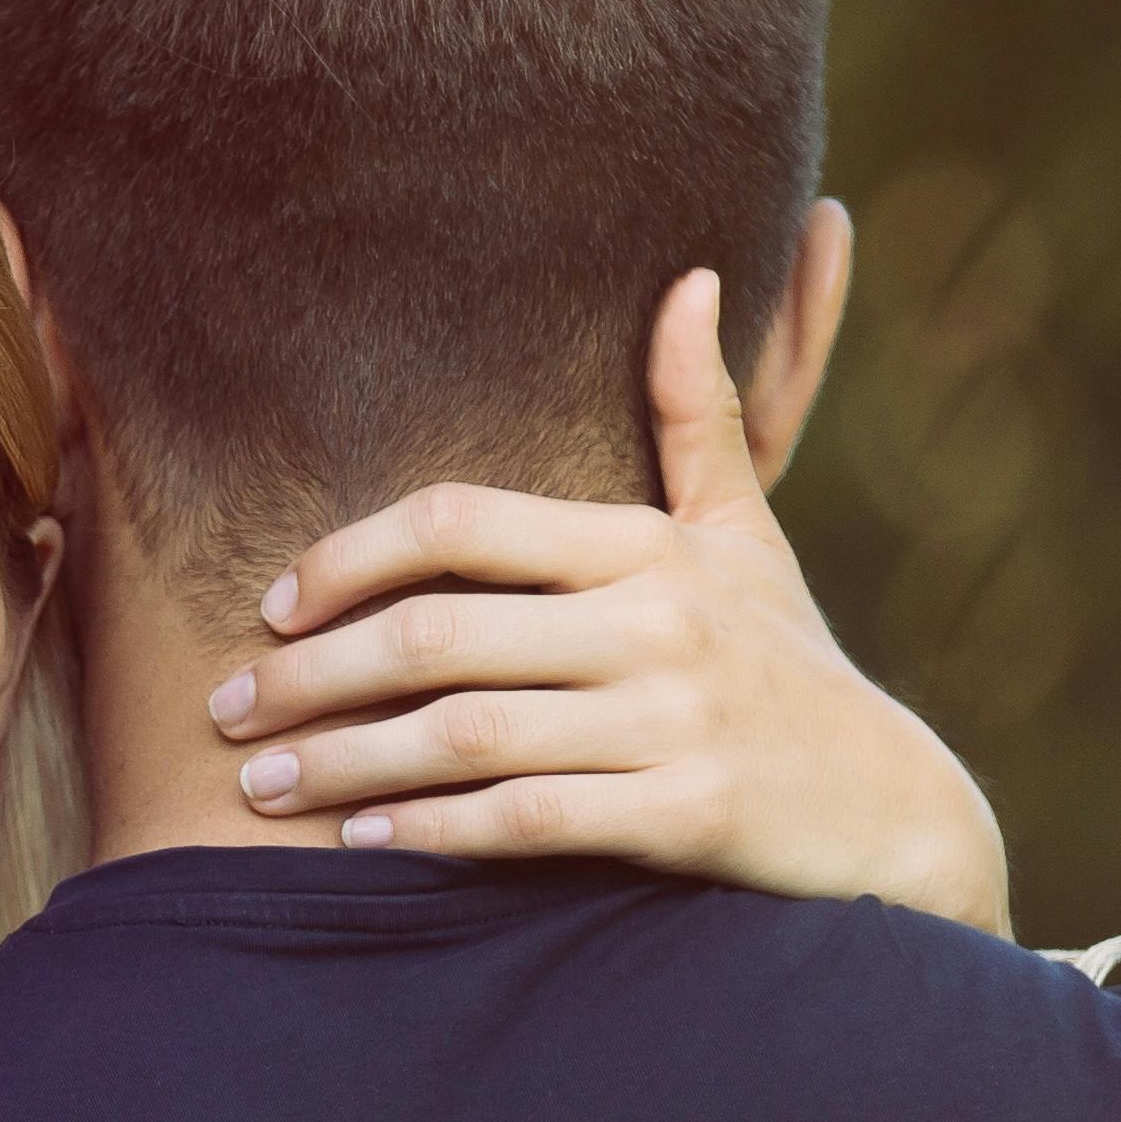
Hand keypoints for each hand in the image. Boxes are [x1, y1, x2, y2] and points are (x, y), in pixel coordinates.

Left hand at [202, 269, 1009, 933]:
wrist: (894, 814)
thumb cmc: (789, 670)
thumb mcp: (746, 539)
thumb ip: (697, 419)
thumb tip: (692, 278)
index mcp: (648, 546)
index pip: (460, 522)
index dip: (349, 557)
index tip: (273, 604)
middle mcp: (657, 623)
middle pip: (435, 634)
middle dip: (311, 676)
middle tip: (226, 710)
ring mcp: (673, 721)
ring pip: (464, 734)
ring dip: (342, 765)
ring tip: (257, 790)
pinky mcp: (689, 815)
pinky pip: (528, 819)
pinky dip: (433, 833)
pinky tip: (363, 843)